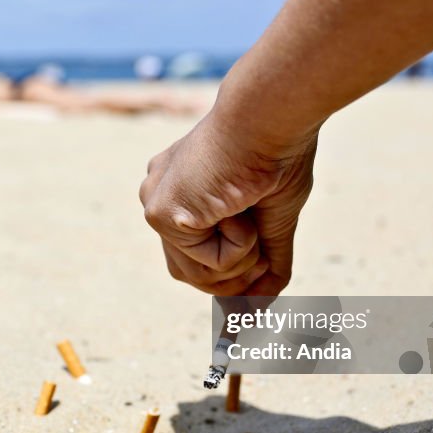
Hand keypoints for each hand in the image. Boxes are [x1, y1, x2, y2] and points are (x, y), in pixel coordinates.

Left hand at [139, 92, 317, 295]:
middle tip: (259, 244)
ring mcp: (155, 205)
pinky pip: (207, 264)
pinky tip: (237, 205)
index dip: (227, 276)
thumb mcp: (272, 222)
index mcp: (180, 190)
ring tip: (249, 213)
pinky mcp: (160, 214)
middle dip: (235, 275)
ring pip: (200, 276)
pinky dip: (238, 246)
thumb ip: (266, 265)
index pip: (193, 254)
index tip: (251, 294)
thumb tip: (260, 312)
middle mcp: (160, 196)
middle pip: (191, 274)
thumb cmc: (277, 156)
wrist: (270, 120)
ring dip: (241, 257)